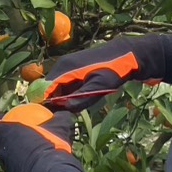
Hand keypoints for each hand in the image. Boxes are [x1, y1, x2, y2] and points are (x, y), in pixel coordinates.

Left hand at [0, 102, 75, 171]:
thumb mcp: (59, 126)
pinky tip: (27, 159)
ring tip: (13, 146)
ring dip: (3, 150)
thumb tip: (64, 114)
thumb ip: (60, 117)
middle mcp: (0, 149)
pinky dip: (16, 160)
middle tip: (2, 132)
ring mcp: (6, 164)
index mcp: (4, 132)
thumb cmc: (48, 145)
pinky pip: (11, 165)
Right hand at [42, 35, 165, 112]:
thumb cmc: (114, 70)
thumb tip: (64, 109)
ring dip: (60, 99)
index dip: (47, 105)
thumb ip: (82, 98)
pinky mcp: (73, 69)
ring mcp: (67, 66)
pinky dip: (67, 94)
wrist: (126, 54)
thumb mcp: (99, 86)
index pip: (45, 89)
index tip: (55, 118)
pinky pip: (64, 84)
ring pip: (56, 87)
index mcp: (65, 68)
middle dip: (53, 103)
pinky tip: (76, 102)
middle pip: (48, 88)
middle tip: (64, 117)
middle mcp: (62, 65)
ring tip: (71, 111)